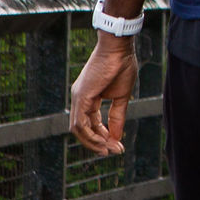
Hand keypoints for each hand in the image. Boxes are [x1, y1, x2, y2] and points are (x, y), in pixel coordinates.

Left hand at [70, 36, 138, 155]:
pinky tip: (105, 140)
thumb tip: (117, 136)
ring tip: (109, 149)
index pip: (91, 123)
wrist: (119, 48)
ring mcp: (78, 98)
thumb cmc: (122, 65)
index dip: (103, 136)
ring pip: (78, 129)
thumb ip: (118, 116)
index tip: (117, 145)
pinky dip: (92, 135)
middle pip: (82, 129)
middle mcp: (79, 99)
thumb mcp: (121, 96)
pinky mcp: (81, 97)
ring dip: (93, 142)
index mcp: (88, 97)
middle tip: (113, 151)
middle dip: (97, 143)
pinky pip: (81, 123)